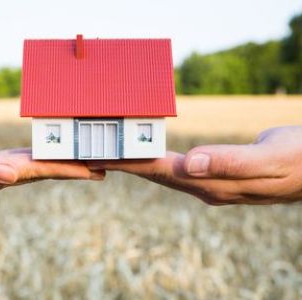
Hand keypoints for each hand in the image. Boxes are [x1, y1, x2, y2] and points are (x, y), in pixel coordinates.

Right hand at [0, 126, 103, 201]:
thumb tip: (13, 176)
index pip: (37, 173)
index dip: (67, 170)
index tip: (97, 169)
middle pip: (41, 173)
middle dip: (72, 169)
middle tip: (104, 166)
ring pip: (31, 168)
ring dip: (57, 164)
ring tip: (83, 161)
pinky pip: (15, 161)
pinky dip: (34, 157)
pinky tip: (41, 154)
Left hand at [88, 126, 301, 204]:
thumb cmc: (297, 160)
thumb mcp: (269, 160)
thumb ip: (230, 163)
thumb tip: (190, 165)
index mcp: (212, 183)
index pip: (160, 171)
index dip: (129, 162)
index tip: (100, 155)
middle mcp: (205, 186)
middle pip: (154, 174)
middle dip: (124, 164)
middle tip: (92, 153)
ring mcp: (210, 182)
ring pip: (163, 172)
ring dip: (136, 162)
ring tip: (113, 153)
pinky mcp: (215, 174)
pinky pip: (178, 167)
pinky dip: (158, 160)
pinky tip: (150, 155)